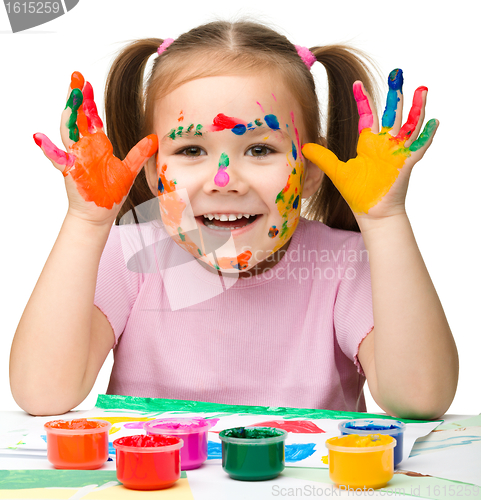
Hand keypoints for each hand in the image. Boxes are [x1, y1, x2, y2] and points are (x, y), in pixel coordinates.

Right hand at [34, 72, 157, 223]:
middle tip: (76, 78)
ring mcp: (75, 157)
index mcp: (97, 145)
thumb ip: (140, 153)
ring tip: (70, 98)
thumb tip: (154, 138)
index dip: (89, 101)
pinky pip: (57, 158)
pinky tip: (40, 138)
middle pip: (77, 117)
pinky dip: (48, 149)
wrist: (100, 214)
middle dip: (77, 98)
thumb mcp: (129, 170)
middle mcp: (84, 147)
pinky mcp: (70, 171)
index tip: (87, 83)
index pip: (91, 117)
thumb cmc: (111, 193)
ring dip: (68, 114)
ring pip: (68, 131)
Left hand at [302, 69, 437, 218]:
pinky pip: (419, 146)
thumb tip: (304, 146)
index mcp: (369, 144)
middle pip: (392, 114)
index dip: (363, 99)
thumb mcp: (337, 171)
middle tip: (397, 74)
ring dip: (416, 108)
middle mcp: (385, 144)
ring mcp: (397, 152)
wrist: (371, 213)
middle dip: (395, 95)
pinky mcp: (406, 163)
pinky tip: (433, 120)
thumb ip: (323, 158)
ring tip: (422, 89)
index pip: (368, 115)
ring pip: (410, 125)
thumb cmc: (357, 193)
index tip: (356, 83)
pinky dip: (427, 134)